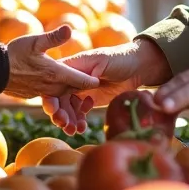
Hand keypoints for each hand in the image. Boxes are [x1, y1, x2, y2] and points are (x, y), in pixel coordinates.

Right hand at [2, 26, 99, 99]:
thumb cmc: (14, 54)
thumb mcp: (34, 41)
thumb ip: (53, 37)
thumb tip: (70, 28)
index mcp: (55, 74)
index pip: (80, 80)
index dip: (92, 80)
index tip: (102, 79)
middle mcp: (51, 86)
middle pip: (73, 90)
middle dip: (84, 91)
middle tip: (95, 87)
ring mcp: (41, 92)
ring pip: (62, 95)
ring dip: (70, 96)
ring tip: (77, 92)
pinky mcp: (33, 95)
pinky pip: (50, 97)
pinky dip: (57, 97)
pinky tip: (57, 90)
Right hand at [40, 39, 171, 134]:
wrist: (138, 68)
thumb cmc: (119, 58)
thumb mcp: (102, 61)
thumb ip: (86, 71)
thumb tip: (73, 82)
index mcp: (71, 67)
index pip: (54, 82)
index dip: (51, 97)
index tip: (53, 111)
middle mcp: (72, 79)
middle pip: (58, 98)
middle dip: (59, 113)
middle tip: (64, 125)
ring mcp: (80, 91)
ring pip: (67, 108)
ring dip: (68, 120)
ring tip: (74, 131)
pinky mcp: (89, 101)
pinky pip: (78, 113)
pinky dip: (78, 121)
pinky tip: (83, 127)